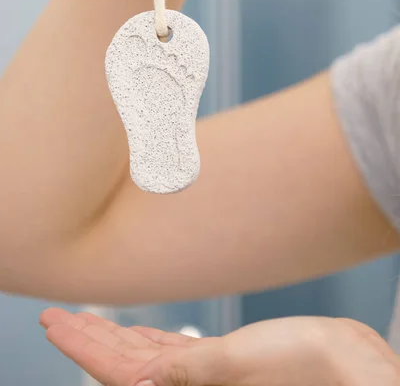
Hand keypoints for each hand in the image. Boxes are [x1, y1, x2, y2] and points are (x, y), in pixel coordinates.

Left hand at [40, 308, 399, 385]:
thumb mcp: (234, 364)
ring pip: (144, 356)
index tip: (53, 323)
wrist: (346, 364)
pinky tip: (134, 334)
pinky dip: (148, 341)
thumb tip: (128, 379)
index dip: (81, 347)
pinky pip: (172, 352)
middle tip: (56, 315)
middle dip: (88, 339)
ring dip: (113, 337)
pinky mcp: (222, 361)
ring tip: (84, 319)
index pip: (117, 372)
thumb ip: (181, 371)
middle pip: (122, 363)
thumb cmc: (300, 365)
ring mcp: (204, 376)